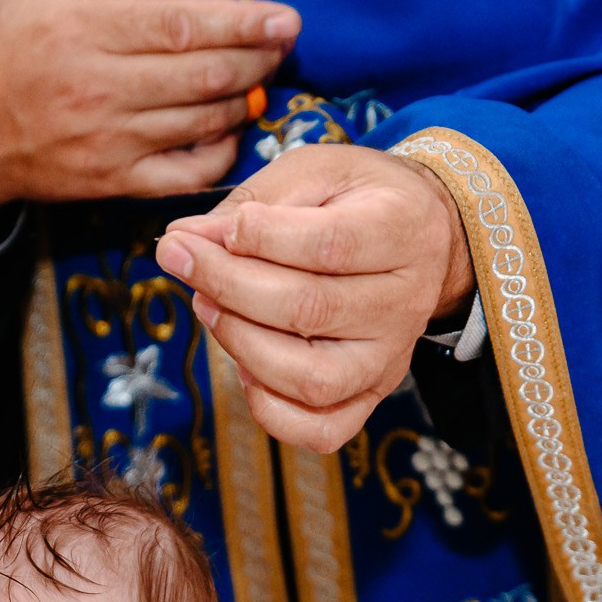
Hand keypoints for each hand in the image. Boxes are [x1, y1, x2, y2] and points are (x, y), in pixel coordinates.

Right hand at [0, 0, 298, 224]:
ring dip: (244, 99)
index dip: (241, 22)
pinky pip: (188, 172)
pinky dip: (221, 151)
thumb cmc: (11, 48)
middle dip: (257, 58)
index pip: (182, 24)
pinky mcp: (112, 181)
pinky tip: (228, 128)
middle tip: (281, 45)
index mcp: (81, 28)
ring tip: (258, 78)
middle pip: (204, 74)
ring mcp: (107, 140)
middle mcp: (97, 86)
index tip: (281, 19)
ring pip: (203, 121)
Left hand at [155, 144, 475, 453]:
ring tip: (209, 306)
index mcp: (401, 229)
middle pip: (309, 310)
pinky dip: (272, 411)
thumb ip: (253, 203)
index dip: (259, 238)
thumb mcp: (315, 171)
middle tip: (183, 259)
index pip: (330, 244)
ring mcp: (389, 356)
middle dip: (227, 285)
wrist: (419, 236)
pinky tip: (245, 368)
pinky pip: (323, 429)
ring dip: (241, 345)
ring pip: (312, 378)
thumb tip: (187, 238)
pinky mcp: (371, 393)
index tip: (210, 228)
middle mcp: (404, 301)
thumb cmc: (358, 199)